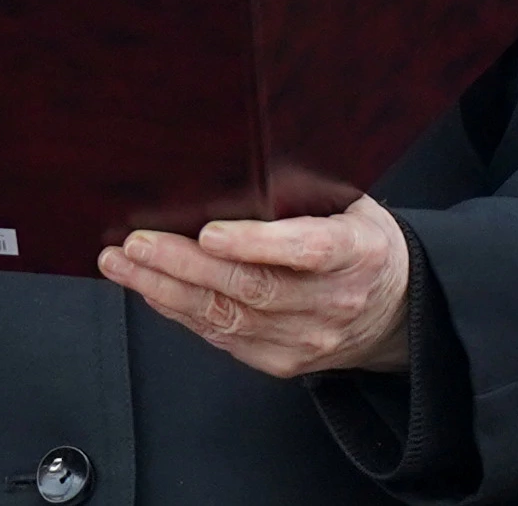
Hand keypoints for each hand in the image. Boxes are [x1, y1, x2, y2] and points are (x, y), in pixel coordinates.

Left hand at [100, 195, 412, 379]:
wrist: (394, 313)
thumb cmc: (362, 244)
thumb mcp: (352, 205)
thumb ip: (305, 190)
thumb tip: (239, 156)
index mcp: (356, 253)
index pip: (306, 250)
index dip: (255, 243)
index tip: (209, 232)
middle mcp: (330, 302)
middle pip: (252, 288)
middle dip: (185, 264)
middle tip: (137, 242)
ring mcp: (305, 338)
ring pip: (228, 317)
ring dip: (166, 289)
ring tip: (122, 263)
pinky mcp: (280, 361)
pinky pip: (222, 337)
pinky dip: (180, 311)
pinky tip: (149, 288)